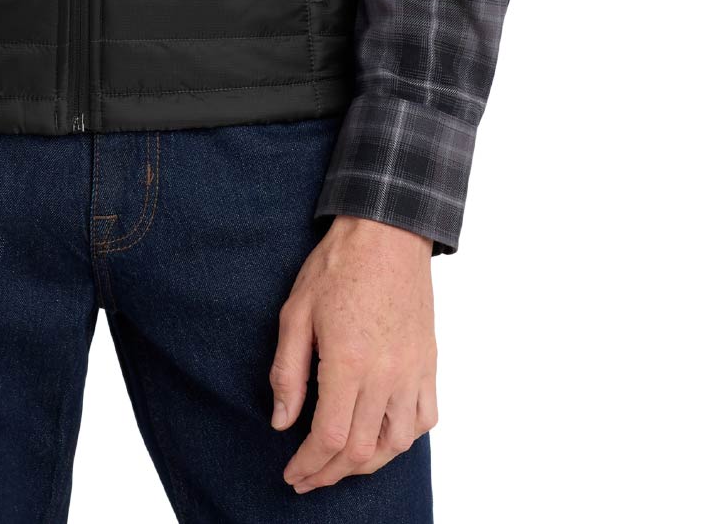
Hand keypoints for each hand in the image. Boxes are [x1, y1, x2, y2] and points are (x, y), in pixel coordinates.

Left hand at [269, 214, 437, 493]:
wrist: (387, 232)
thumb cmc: (338, 266)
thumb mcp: (296, 312)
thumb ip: (288, 372)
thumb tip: (281, 422)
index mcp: (349, 362)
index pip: (330, 438)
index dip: (309, 465)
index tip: (292, 474)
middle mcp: (386, 375)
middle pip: (362, 450)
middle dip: (331, 473)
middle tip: (308, 476)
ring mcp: (413, 371)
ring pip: (398, 443)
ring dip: (368, 463)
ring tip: (342, 464)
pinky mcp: (428, 362)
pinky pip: (426, 418)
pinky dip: (406, 438)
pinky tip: (384, 436)